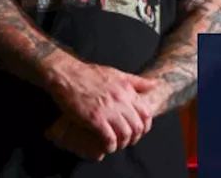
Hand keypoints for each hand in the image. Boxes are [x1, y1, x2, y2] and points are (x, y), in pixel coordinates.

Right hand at [45, 59, 159, 153]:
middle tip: (126, 141)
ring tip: (116, 145)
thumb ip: (136, 81)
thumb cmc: (89, 74)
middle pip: (137, 126)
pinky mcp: (94, 118)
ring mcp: (107, 109)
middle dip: (134, 138)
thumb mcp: (116, 73)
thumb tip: (154, 84)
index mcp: (127, 89)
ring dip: (122, 144)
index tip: (138, 132)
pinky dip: (110, 146)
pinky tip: (106, 147)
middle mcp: (120, 99)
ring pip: (125, 134)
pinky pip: (109, 138)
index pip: (146, 113)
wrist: (67, 74)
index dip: (145, 127)